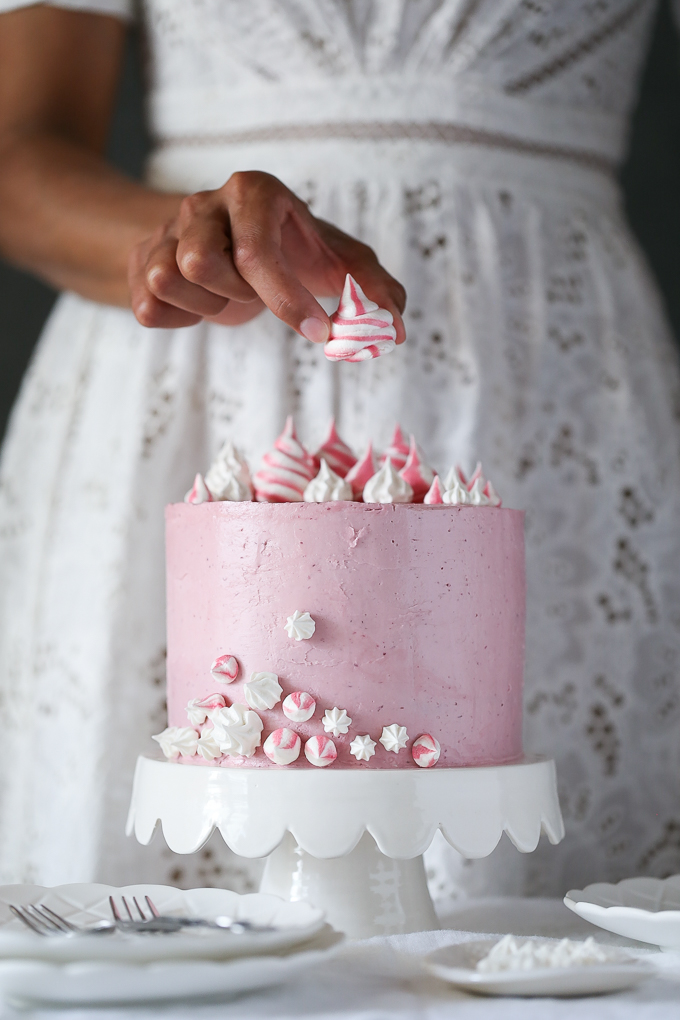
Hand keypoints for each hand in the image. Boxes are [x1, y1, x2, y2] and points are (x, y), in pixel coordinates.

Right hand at [128, 171, 405, 342]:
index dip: (287, 301)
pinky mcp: (141, 263)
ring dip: (208, 306)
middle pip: (201, 264)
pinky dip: (179, 319)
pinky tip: (201, 305)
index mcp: (254, 190)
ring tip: (230, 294)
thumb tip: (393, 328)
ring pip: (169, 281)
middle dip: (238, 294)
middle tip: (258, 291)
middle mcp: (203, 203)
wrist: (224, 238)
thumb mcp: (335, 260)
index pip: (256, 252)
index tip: (321, 333)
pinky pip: (149, 308)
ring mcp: (165, 231)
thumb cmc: (288, 250)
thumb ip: (372, 288)